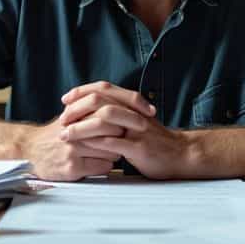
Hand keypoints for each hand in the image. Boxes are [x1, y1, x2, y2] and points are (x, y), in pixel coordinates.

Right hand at [15, 118, 121, 180]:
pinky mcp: (72, 168)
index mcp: (75, 115)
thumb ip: (87, 109)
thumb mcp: (68, 116)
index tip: (125, 122)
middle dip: (121, 134)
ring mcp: (73, 150)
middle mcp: (74, 131)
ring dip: (115, 152)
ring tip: (111, 151)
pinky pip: (102, 166)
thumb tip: (113, 103)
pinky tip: (101, 162)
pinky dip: (106, 165)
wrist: (29, 150)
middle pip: (111, 130)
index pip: (107, 112)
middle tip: (122, 137)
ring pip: (110, 150)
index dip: (120, 118)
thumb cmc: (52, 134)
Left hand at [59, 82, 196, 178]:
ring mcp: (137, 130)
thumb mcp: (138, 121)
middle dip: (77, 108)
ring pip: (105, 120)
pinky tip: (83, 147)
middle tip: (62, 118)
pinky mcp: (139, 148)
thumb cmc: (157, 141)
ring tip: (66, 134)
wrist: (182, 155)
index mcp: (133, 104)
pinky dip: (95, 143)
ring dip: (81, 126)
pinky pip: (113, 143)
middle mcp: (134, 113)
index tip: (66, 98)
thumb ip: (121, 114)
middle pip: (101, 100)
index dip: (82, 91)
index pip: (104, 88)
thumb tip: (96, 110)